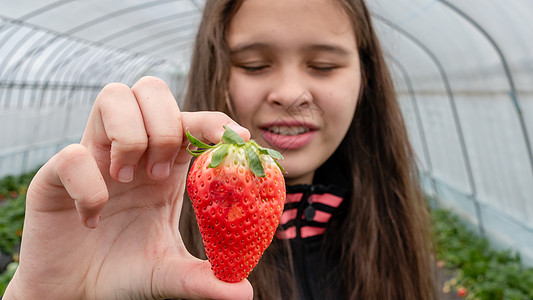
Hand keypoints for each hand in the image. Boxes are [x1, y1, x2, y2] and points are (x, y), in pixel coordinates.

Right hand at [3, 77, 252, 299]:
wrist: (75, 294)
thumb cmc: (124, 273)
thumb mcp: (170, 274)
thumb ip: (204, 279)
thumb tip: (245, 294)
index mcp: (164, 164)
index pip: (190, 120)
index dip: (213, 120)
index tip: (237, 138)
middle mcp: (131, 150)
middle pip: (151, 89)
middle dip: (165, 125)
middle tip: (163, 173)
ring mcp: (93, 156)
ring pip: (113, 97)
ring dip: (131, 136)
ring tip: (129, 180)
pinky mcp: (57, 175)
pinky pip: (72, 155)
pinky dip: (90, 185)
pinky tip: (95, 218)